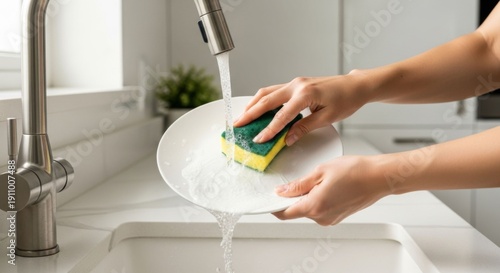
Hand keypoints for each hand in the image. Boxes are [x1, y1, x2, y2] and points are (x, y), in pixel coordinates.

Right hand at [234, 72, 368, 145]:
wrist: (355, 86)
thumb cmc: (346, 100)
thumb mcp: (326, 118)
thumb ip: (304, 128)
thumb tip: (287, 139)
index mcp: (305, 94)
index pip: (281, 116)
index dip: (268, 130)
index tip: (258, 140)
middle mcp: (296, 85)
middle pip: (266, 100)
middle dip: (250, 113)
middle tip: (237, 125)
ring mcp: (295, 83)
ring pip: (267, 92)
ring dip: (253, 104)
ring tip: (242, 117)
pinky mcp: (296, 84)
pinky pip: (274, 91)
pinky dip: (263, 100)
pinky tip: (257, 108)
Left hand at [272, 156, 389, 225]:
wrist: (380, 177)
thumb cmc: (355, 171)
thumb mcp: (320, 171)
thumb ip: (298, 184)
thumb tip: (281, 191)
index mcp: (314, 207)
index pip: (284, 213)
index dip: (273, 205)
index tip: (268, 196)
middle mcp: (322, 217)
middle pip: (296, 211)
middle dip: (291, 197)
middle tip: (295, 179)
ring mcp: (331, 218)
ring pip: (308, 209)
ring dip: (305, 196)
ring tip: (316, 179)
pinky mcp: (338, 216)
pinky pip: (320, 209)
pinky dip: (317, 198)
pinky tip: (325, 184)